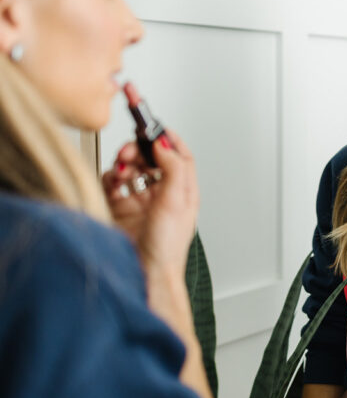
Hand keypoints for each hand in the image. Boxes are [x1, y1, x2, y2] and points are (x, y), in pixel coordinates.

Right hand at [102, 129, 198, 275]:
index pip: (179, 155)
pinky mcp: (120, 206)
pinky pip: (113, 182)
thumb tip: (164, 144)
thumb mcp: (176, 203)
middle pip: (152, 158)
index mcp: (183, 191)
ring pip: (131, 167)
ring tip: (122, 168)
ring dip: (125, 162)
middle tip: (131, 149)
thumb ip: (172, 169)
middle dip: (140, 149)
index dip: (168, 138)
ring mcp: (141, 199)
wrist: (144, 272)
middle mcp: (163, 193)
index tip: (154, 125)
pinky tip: (114, 182)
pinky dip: (111, 177)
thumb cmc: (166, 248)